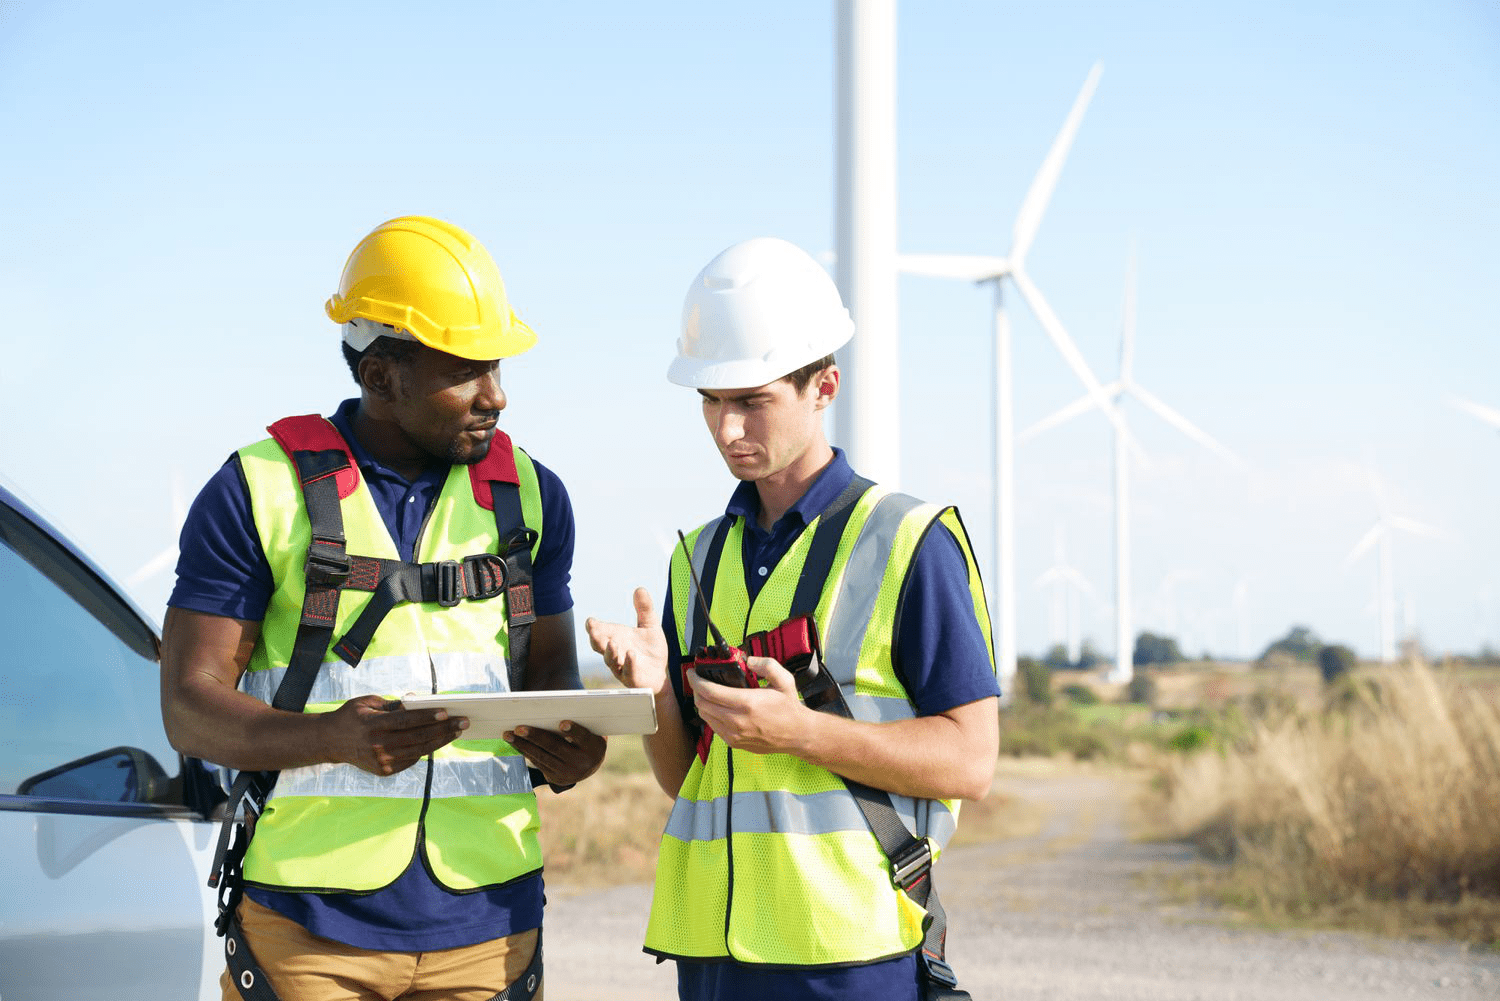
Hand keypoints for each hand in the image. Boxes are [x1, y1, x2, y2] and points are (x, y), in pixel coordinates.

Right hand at [323, 694, 467, 775]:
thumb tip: (416, 702)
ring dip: (440, 741)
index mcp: (374, 724)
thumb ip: (392, 704)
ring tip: (456, 731)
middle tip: (463, 722)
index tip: (446, 712)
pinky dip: (425, 750)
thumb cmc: (351, 717)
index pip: (407, 721)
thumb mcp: (367, 703)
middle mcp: (378, 745)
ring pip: (418, 751)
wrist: (329, 742)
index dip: (428, 717)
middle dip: (443, 729)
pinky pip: (411, 760)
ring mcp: (382, 760)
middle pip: (418, 737)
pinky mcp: (384, 771)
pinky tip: (438, 741)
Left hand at [505, 721, 606, 786]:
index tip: (562, 723)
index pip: (583, 737)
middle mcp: (581, 763)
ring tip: (508, 734)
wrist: (589, 766)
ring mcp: (567, 773)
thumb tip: (551, 710)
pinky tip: (514, 742)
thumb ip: (578, 724)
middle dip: (535, 737)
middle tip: (519, 728)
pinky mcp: (555, 778)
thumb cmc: (586, 739)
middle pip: (555, 747)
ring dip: (522, 745)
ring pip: (541, 756)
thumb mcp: (591, 732)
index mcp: (594, 747)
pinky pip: (537, 763)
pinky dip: (524, 751)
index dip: (574, 730)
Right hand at [585, 588, 669, 694]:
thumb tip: (640, 588)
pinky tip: (631, 655)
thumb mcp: (650, 626)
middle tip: (593, 629)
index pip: (600, 632)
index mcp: (617, 638)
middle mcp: (616, 652)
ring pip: (611, 660)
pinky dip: (629, 663)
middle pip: (600, 645)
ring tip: (613, 642)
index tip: (590, 621)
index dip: (593, 627)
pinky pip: (628, 672)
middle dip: (596, 637)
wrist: (659, 674)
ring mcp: (622, 666)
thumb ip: (645, 609)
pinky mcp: (633, 678)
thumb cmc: (650, 651)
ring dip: (610, 651)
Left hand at [691, 656, 809, 755]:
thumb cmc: (789, 708)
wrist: (797, 735)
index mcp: (747, 703)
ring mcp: (734, 734)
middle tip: (698, 680)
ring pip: (704, 716)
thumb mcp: (784, 680)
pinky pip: (713, 726)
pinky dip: (711, 714)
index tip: (692, 672)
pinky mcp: (733, 742)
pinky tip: (718, 706)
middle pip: (702, 703)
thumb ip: (766, 665)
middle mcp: (737, 721)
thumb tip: (748, 660)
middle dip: (696, 689)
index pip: (709, 691)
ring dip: (702, 702)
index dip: (696, 680)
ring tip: (707, 692)